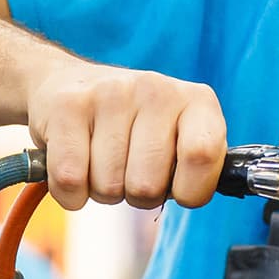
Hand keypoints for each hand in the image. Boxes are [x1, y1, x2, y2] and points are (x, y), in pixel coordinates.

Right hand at [23, 59, 227, 211]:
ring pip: (108, 187)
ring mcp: (111, 94)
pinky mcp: (69, 106)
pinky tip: (74, 165)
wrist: (69, 83)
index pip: (202, 156)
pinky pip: (70, 179)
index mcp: (196, 100)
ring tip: (100, 161)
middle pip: (148, 186)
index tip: (178, 189)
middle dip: (135, 195)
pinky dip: (70, 192)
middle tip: (129, 171)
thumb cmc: (133, 125)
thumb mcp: (177, 137)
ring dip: (101, 191)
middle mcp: (156, 89)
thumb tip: (209, 190)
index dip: (189, 190)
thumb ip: (199, 163)